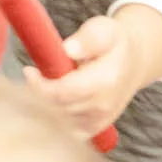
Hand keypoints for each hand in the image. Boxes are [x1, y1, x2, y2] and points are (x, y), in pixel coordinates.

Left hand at [23, 5, 161, 138]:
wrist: (132, 63)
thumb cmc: (113, 44)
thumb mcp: (103, 30)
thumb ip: (88, 38)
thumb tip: (69, 48)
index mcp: (106, 81)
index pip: (64, 92)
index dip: (41, 85)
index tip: (29, 70)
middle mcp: (103, 106)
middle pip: (58, 108)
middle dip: (39, 93)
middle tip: (33, 76)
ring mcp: (98, 121)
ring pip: (58, 122)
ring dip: (43, 106)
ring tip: (44, 85)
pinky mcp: (92, 129)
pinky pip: (63, 131)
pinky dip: (52, 119)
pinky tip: (50, 102)